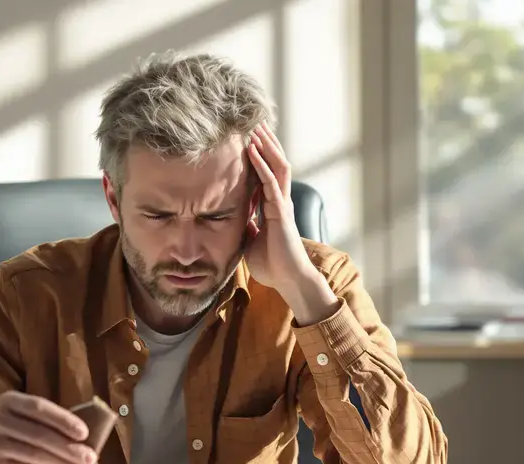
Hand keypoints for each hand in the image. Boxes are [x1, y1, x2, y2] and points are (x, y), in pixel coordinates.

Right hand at [0, 392, 97, 463]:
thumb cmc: (17, 436)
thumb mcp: (28, 421)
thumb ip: (52, 425)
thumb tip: (88, 440)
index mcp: (8, 401)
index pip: (38, 407)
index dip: (63, 420)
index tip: (85, 433)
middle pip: (39, 434)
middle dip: (69, 447)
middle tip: (91, 458)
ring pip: (36, 456)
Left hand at [246, 123, 339, 325]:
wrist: (288, 280)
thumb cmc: (272, 264)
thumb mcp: (252, 241)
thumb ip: (247, 228)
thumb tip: (235, 222)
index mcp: (273, 206)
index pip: (267, 173)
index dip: (260, 156)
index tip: (249, 139)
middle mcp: (280, 201)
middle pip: (276, 163)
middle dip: (266, 143)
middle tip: (254, 123)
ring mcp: (282, 204)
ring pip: (278, 167)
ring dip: (266, 147)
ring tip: (256, 128)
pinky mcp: (281, 212)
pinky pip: (271, 183)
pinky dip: (261, 165)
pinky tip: (252, 151)